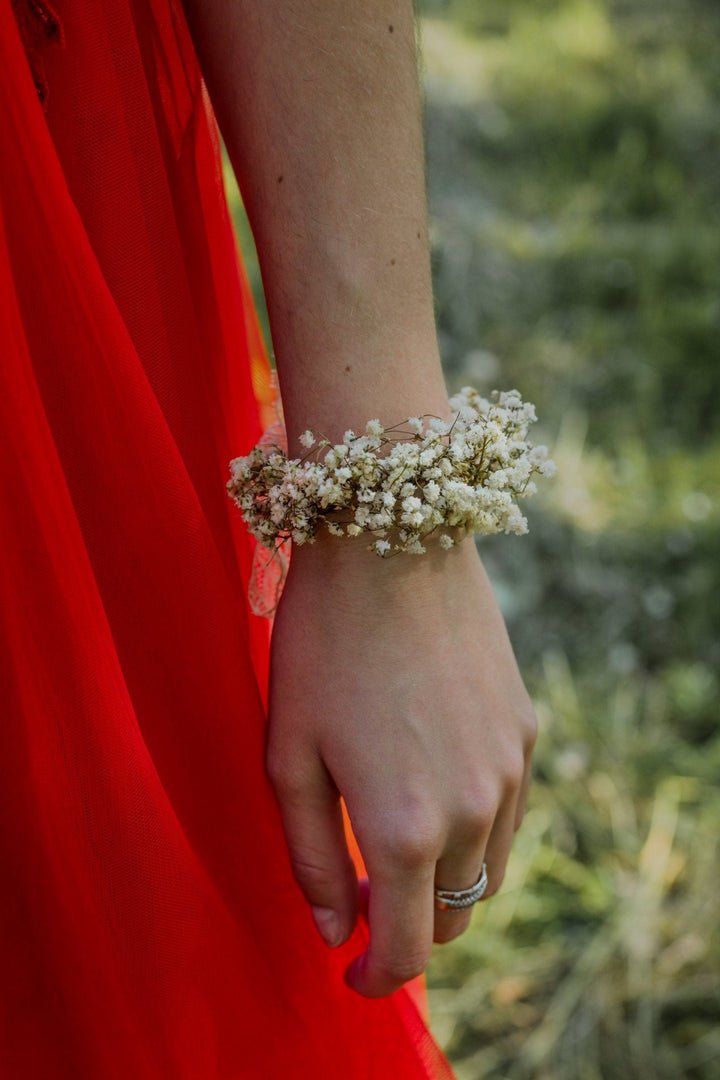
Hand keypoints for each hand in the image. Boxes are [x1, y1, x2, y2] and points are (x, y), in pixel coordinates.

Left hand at [266, 534, 536, 997]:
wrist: (393, 544)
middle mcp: (471, 810)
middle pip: (454, 916)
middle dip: (410, 928)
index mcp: (403, 828)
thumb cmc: (322, 646)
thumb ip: (311, 856)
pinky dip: (474, 830)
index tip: (352, 971)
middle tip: (366, 903)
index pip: (407, 949)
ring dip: (446, 882)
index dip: (378, 977)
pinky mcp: (525, 730)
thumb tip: (335, 928)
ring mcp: (508, 769)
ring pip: (488, 868)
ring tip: (398, 848)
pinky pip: (507, 811)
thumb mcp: (289, 755)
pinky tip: (434, 790)